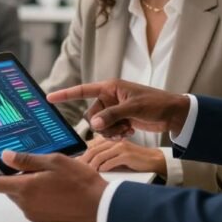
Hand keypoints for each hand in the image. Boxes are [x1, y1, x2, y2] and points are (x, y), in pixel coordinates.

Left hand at [0, 151, 106, 221]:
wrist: (100, 206)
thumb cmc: (81, 183)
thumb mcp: (54, 161)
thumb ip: (27, 159)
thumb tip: (6, 156)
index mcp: (26, 188)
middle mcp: (27, 205)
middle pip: (9, 190)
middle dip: (15, 178)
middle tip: (32, 166)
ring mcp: (35, 215)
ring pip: (21, 198)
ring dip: (27, 188)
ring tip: (48, 177)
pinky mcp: (44, 221)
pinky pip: (32, 207)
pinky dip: (37, 198)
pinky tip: (54, 189)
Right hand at [47, 79, 190, 139]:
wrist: (172, 114)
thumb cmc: (155, 104)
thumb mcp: (133, 108)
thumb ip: (111, 116)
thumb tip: (93, 125)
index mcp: (110, 87)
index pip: (82, 90)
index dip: (65, 94)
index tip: (49, 97)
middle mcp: (109, 98)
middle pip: (91, 115)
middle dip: (102, 124)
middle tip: (119, 126)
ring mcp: (114, 110)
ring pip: (99, 126)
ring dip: (111, 131)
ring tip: (127, 129)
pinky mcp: (120, 120)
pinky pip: (108, 131)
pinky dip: (117, 134)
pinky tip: (129, 131)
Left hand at [78, 136, 166, 176]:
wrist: (154, 160)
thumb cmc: (136, 161)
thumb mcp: (119, 156)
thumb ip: (106, 157)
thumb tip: (91, 164)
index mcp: (112, 141)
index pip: (92, 146)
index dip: (83, 155)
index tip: (76, 164)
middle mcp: (115, 142)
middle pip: (93, 150)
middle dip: (84, 161)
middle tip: (78, 170)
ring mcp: (121, 147)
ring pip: (100, 156)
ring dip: (92, 166)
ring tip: (88, 173)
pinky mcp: (127, 155)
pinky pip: (111, 161)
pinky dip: (104, 168)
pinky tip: (100, 172)